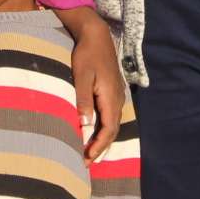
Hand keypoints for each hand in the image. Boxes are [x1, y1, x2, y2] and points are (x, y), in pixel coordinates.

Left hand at [58, 6, 123, 160]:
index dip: (98, 146)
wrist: (96, 36)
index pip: (108, 130)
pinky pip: (111, 116)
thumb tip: (84, 125)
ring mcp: (117, 95)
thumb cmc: (87, 55)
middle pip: (112, 131)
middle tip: (87, 162)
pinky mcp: (113, 91)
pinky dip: (104, 129)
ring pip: (112, 124)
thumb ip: (83, 100)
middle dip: (101, 148)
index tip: (87, 158)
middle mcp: (117, 99)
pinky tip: (95, 132)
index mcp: (111, 98)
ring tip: (90, 152)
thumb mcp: (82, 76)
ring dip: (102, 140)